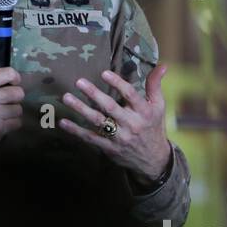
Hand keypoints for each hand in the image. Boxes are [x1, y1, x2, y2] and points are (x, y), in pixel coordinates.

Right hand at [0, 67, 24, 160]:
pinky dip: (12, 125)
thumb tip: (7, 85)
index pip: (8, 73)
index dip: (15, 79)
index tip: (13, 84)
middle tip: (7, 103)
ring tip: (3, 116)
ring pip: (19, 109)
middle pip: (18, 93)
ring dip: (13, 113)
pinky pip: (17, 123)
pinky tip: (2, 125)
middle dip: (15, 99)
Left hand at [59, 64, 172, 183]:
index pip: (130, 95)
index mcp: (144, 112)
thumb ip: (155, 85)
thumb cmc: (153, 127)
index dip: (117, 83)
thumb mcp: (158, 106)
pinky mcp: (109, 148)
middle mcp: (132, 124)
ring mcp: (119, 137)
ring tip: (66, 97)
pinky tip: (63, 122)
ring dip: (80, 109)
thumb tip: (162, 66)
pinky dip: (76, 131)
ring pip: (98, 122)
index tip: (104, 73)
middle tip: (79, 82)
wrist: (153, 160)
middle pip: (110, 107)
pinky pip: (90, 138)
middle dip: (94, 94)